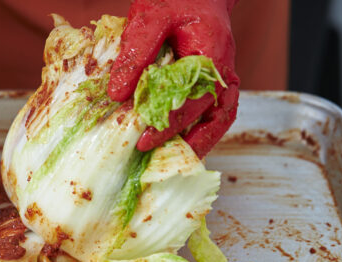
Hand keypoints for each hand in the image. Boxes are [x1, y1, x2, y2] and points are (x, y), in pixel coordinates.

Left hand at [108, 0, 239, 156]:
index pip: (193, 101)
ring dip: (201, 143)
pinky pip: (214, 113)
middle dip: (183, 140)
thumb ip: (135, 53)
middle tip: (152, 156)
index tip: (144, 139)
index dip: (168, 124)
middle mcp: (223, 72)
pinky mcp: (213, 82)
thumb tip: (118, 94)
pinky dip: (200, 132)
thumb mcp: (149, 18)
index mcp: (212, 56)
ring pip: (220, 120)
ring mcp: (222, 79)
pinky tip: (178, 145)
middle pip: (212, 117)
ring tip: (174, 164)